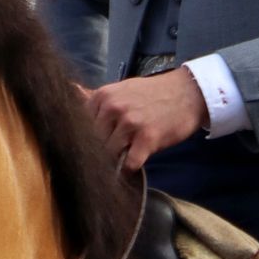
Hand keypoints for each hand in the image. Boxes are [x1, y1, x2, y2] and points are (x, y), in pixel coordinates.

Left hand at [83, 69, 208, 171]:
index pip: (82, 128)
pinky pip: (129, 164)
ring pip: (110, 154)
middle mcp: (113, 108)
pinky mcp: (147, 138)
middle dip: (101, 152)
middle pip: (94, 143)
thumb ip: (96, 96)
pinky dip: (131, 168)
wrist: (188, 93)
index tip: (95, 145)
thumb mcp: (122, 89)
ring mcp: (130, 123)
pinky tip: (137, 160)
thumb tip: (70, 89)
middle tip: (115, 153)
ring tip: (127, 154)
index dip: (88, 140)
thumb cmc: (153, 94)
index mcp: (103, 96)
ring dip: (117, 160)